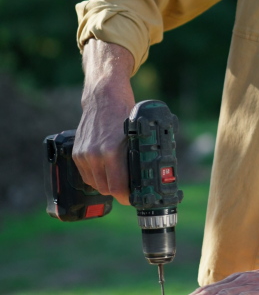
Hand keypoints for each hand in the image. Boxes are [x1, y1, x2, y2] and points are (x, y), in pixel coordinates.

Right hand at [72, 40, 134, 204]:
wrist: (103, 96)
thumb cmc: (124, 112)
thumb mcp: (137, 135)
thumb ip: (137, 157)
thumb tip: (146, 178)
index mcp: (112, 151)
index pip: (117, 188)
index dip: (127, 197)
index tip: (133, 198)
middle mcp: (95, 155)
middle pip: (106, 189)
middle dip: (118, 191)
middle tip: (129, 188)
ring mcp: (84, 154)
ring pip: (95, 184)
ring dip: (106, 184)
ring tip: (118, 178)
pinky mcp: (76, 153)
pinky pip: (86, 175)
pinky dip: (96, 176)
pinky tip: (106, 170)